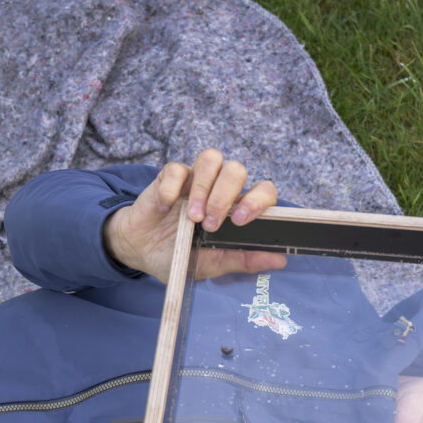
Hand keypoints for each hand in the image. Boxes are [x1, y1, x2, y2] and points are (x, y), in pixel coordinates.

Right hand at [100, 149, 285, 282]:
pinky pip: (177, 168)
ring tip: (192, 218)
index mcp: (236, 208)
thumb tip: (280, 260)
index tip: (241, 221)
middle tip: (210, 225)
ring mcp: (196, 179)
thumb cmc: (181, 255)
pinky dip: (172, 189)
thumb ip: (244, 260)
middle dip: (225, 198)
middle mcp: (220, 188)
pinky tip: (166, 208)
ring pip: (212, 159)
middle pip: (237, 170)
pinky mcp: (170, 176)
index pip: (263, 190)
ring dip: (203, 189)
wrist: (142, 251)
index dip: (257, 200)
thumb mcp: (213, 264)